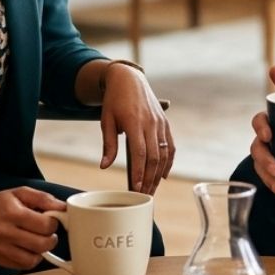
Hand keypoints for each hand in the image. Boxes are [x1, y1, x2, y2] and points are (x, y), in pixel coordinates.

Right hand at [0, 187, 64, 268]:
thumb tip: (63, 208)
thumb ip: (43, 198)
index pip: (45, 225)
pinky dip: (30, 259)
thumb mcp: (20, 192)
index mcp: (12, 213)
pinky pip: (22, 266)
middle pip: (41, 244)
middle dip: (51, 239)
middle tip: (47, 233)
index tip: (51, 220)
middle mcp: (4, 232)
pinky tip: (27, 248)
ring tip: (37, 240)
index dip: (54, 223)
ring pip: (33, 259)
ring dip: (41, 251)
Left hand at [99, 64, 173, 193]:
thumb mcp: (106, 120)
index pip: (139, 153)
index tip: (137, 188)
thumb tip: (105, 166)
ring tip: (152, 189)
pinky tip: (163, 175)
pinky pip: (170, 145)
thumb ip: (108, 144)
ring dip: (159, 174)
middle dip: (150, 179)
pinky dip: (169, 161)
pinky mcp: (165, 123)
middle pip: (154, 157)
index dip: (139, 172)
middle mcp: (150, 123)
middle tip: (144, 196)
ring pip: (163, 153)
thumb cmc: (114, 100)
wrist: (128, 78)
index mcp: (134, 122)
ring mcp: (160, 123)